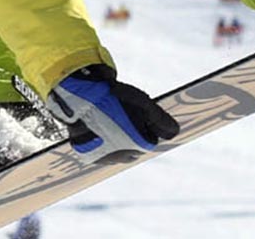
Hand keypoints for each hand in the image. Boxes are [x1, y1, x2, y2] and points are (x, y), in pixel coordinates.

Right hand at [45, 64, 179, 163]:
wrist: (78, 97)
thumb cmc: (113, 98)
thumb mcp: (143, 103)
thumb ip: (162, 120)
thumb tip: (175, 132)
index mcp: (138, 145)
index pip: (151, 138)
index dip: (146, 123)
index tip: (135, 111)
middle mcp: (122, 156)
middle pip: (135, 146)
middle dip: (132, 133)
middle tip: (122, 114)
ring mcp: (105, 157)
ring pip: (119, 150)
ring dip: (118, 139)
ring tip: (109, 118)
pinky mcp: (89, 156)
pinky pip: (102, 152)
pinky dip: (103, 142)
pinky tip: (99, 127)